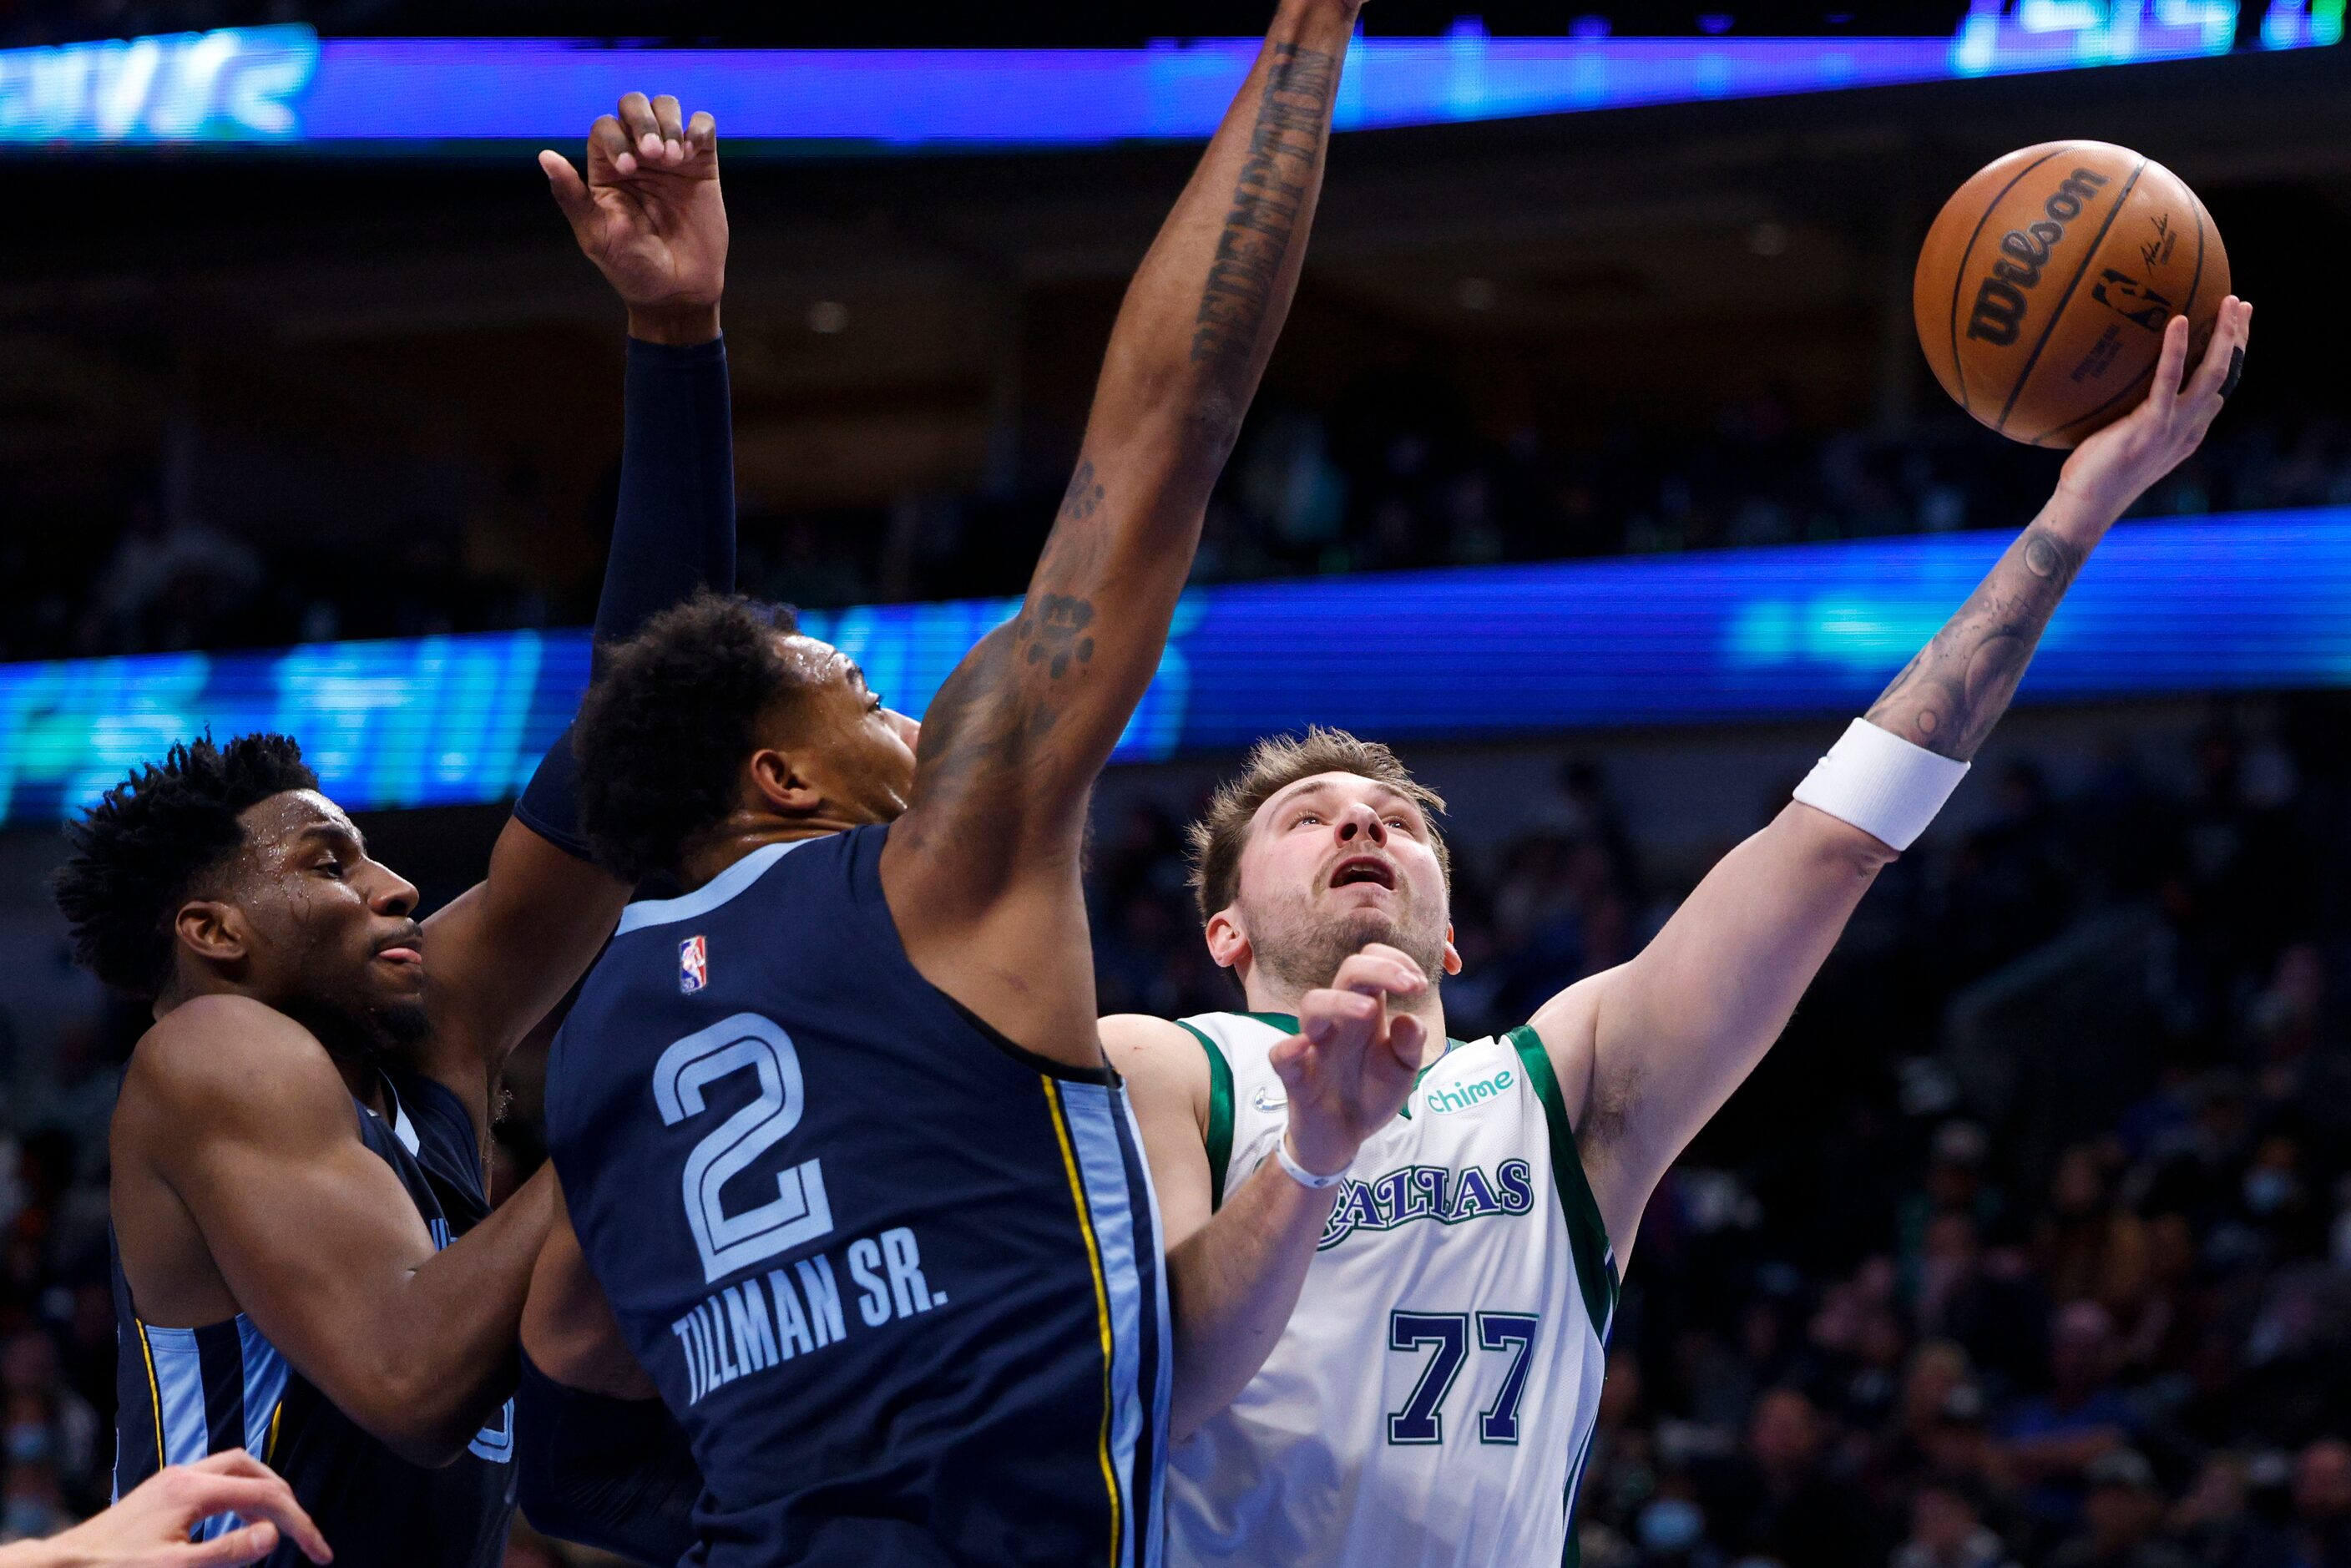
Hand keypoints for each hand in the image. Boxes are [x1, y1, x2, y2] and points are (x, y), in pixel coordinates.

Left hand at [31, 1451, 331, 1566]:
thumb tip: (274, 1534)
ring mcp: (173, 1479)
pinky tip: (236, 1521)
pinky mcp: (162, 1490)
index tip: (321, 1553)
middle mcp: (187, 1474)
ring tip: (278, 1523)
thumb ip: (228, 1552)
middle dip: (286, 1500)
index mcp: (195, 1489)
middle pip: (254, 1471)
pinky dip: (238, 1494)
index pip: (266, 1497)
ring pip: (235, 1469)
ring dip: (263, 1492)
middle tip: (303, 1534)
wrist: (64, 1566)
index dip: (300, 1525)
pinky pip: (214, 1479)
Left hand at [539, 93, 726, 344]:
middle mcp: (637, 157)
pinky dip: (698, 129)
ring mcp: (670, 161)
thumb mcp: (596, 234)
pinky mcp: (702, 168)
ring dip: (670, 123)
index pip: (606, 127)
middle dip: (644, 121)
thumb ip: (571, 196)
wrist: (677, 293)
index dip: (617, 138)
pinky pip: (702, 128)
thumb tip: (545, 156)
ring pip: (667, 108)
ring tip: (674, 157)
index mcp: (606, 171)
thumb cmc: (631, 269)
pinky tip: (692, 152)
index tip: (630, 170)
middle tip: (655, 156)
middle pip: (634, 106)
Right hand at [1270, 944, 1428, 1177]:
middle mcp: (1339, 1021)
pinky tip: (1305, 1046)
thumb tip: (1410, 1019)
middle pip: (1347, 973)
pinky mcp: (1295, 1077)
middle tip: (1410, 984)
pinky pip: (1280, 1055)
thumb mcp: (1402, 1071)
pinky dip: (1289, 1048)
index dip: (1395, 962)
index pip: (1371, 965)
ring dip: (1341, 1002)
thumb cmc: (1370, 1093)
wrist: (1343, 1138)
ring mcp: (1315, 1046)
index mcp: (1366, 1012)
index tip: (1419, 983)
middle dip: (1378, 969)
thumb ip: (1411, 1045)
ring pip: (1312, 1004)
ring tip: (1370, 1011)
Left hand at [2057, 295, 2250, 519]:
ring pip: (2214, 374)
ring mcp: (2174, 429)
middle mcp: (2190, 428)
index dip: (2233, 355)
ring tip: (2230, 302)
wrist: (2086, 508)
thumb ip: (2136, 415)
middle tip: (2242, 302)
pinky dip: (2176, 350)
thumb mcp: (2124, 440)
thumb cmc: (2094, 474)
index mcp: (2189, 431)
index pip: (2220, 386)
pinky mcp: (2151, 428)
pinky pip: (2168, 382)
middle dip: (2239, 337)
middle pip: (2227, 374)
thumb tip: (2120, 384)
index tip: (2238, 324)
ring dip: (2226, 336)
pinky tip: (2179, 321)